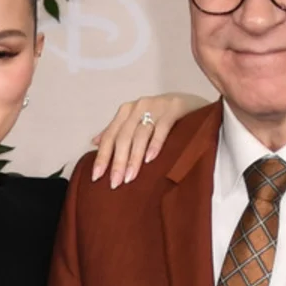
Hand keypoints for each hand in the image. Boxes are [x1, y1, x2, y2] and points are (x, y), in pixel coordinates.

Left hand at [90, 92, 209, 186]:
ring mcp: (156, 106)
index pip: (110, 136)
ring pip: (140, 135)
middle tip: (114, 183)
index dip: (102, 156)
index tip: (96, 177)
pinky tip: (150, 159)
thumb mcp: (137, 121)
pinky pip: (162, 128)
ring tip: (129, 177)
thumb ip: (117, 131)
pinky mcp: (174, 108)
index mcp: (126, 111)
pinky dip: (155, 144)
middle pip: (123, 137)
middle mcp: (138, 107)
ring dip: (134, 158)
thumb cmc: (161, 115)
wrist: (191, 102)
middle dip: (117, 162)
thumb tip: (94, 142)